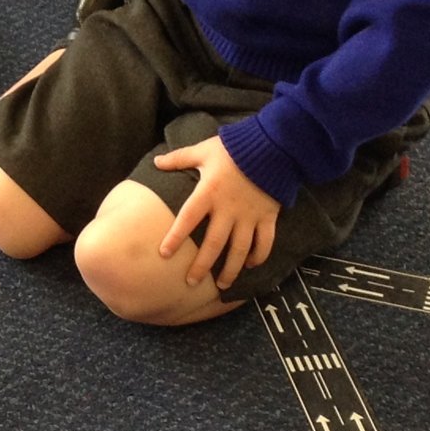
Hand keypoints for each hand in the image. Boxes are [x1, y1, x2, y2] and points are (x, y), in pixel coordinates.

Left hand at [153, 136, 282, 288]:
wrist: (273, 145)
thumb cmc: (235, 148)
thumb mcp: (203, 150)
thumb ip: (179, 158)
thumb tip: (156, 161)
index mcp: (209, 193)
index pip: (187, 219)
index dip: (175, 237)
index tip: (164, 254)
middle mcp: (228, 209)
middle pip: (213, 244)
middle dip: (201, 266)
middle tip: (191, 282)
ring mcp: (250, 216)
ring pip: (239, 250)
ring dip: (231, 269)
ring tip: (222, 285)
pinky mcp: (268, 217)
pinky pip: (265, 242)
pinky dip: (259, 256)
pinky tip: (251, 265)